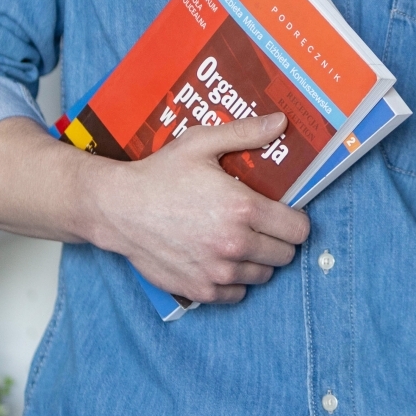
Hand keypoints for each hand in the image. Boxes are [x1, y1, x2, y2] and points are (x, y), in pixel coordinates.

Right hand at [81, 113, 310, 305]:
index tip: (283, 213)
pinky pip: (237, 294)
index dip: (295, 220)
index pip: (298, 230)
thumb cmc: (160, 174)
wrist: (117, 209)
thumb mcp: (202, 143)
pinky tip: (220, 259)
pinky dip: (234, 281)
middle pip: (285, 255)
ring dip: (257, 260)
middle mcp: (235, 245)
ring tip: (239, 241)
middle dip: (278, 239)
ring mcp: (217, 272)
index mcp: (243, 209)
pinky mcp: (200, 291)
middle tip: (260, 226)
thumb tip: (281, 121)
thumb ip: (246, 133)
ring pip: (263, 276)